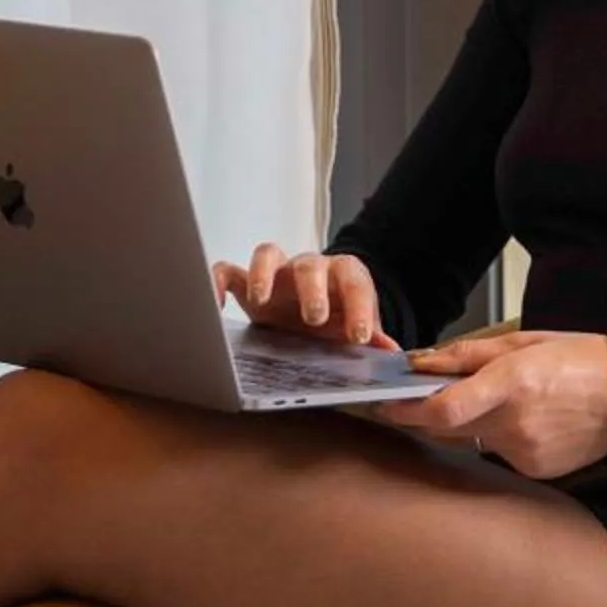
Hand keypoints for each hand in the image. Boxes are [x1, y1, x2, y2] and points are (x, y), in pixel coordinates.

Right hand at [211, 241, 400, 350]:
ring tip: (261, 301)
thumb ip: (373, 338)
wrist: (318, 313)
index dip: (359, 308)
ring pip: (267, 254)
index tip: (358, 337)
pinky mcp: (247, 285)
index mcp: (342, 277)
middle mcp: (308, 269)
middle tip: (314, 318)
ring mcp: (275, 274)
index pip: (354, 282)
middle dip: (312, 290)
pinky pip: (227, 271)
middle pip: (309, 264)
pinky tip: (216, 306)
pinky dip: (218, 282)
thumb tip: (391, 352)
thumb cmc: (339, 320)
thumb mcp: (358, 330)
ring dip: (263, 274)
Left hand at [362, 327, 606, 477]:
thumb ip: (469, 355)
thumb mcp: (523, 342)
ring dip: (470, 423)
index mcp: (512, 383)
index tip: (384, 405)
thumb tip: (422, 362)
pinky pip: (498, 453)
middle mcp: (515, 424)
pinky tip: (525, 419)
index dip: (407, 411)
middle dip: (429, 414)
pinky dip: (498, 437)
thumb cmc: (580, 361)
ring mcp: (525, 452)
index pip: (444, 409)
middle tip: (415, 400)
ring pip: (473, 440)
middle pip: (449, 428)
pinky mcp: (534, 470)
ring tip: (500, 400)